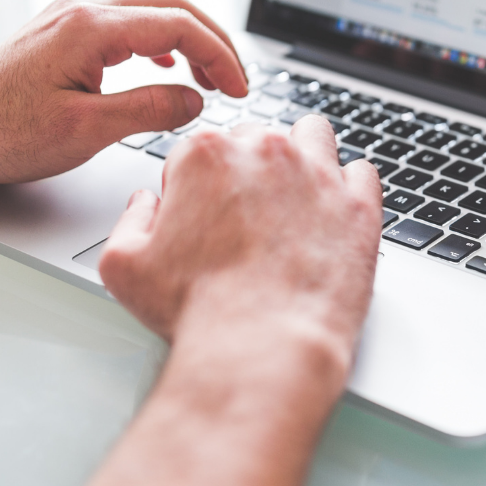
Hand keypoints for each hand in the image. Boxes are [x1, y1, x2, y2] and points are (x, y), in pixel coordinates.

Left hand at [0, 0, 247, 201]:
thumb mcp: (85, 132)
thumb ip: (149, 110)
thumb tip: (194, 100)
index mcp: (90, 27)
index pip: (180, 25)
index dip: (220, 56)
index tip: (240, 89)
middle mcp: (80, 10)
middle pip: (171, 6)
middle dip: (213, 42)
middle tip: (236, 81)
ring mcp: (68, 16)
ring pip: (150, 10)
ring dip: (187, 40)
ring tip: (209, 77)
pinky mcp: (60, 31)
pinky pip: (125, 22)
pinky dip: (158, 41)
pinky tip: (164, 65)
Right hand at [48, 116, 382, 485]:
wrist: (261, 348)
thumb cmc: (197, 310)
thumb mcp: (124, 266)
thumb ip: (130, 219)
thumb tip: (146, 203)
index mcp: (206, 155)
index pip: (199, 149)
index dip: (195, 185)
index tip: (200, 217)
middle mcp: (265, 152)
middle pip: (255, 140)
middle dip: (248, 170)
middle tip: (245, 218)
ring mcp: (318, 174)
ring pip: (312, 136)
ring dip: (301, 157)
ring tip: (293, 201)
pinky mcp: (359, 204)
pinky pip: (361, 172)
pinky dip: (349, 188)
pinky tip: (333, 214)